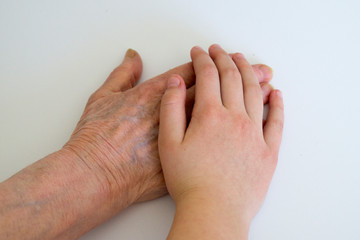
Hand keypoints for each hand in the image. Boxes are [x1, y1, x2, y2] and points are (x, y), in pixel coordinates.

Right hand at [64, 48, 274, 208]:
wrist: (214, 212)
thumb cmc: (189, 181)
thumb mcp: (168, 143)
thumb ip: (171, 108)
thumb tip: (175, 82)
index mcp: (211, 115)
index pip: (208, 75)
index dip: (202, 60)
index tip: (199, 52)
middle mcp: (236, 118)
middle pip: (233, 77)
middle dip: (225, 58)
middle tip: (219, 50)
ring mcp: (255, 133)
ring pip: (256, 92)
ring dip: (250, 72)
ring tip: (244, 60)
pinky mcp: (268, 150)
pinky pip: (277, 120)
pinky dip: (277, 103)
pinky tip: (276, 93)